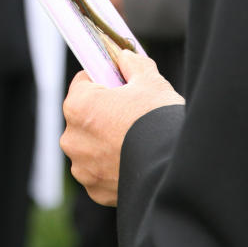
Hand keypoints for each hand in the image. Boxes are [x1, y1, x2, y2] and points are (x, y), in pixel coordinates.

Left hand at [60, 47, 183, 205]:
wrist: (176, 168)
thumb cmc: (159, 120)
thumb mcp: (150, 81)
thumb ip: (133, 64)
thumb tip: (125, 57)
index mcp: (78, 105)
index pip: (83, 83)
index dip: (103, 81)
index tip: (119, 85)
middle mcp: (71, 137)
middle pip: (84, 116)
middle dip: (103, 113)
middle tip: (132, 113)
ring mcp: (82, 167)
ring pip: (90, 145)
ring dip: (105, 142)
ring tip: (134, 141)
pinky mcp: (95, 190)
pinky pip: (99, 172)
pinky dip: (111, 167)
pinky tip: (133, 161)